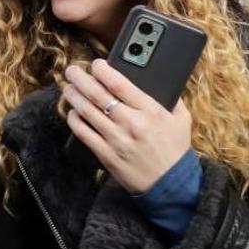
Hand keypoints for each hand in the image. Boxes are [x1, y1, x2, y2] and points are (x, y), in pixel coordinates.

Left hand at [62, 59, 191, 193]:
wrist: (171, 184)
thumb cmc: (175, 150)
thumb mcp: (181, 119)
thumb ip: (172, 97)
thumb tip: (161, 79)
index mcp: (150, 110)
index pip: (119, 83)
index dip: (102, 70)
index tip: (96, 64)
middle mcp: (131, 123)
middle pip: (98, 95)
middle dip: (81, 79)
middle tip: (72, 70)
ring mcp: (117, 140)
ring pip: (87, 112)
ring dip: (74, 96)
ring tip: (68, 87)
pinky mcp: (107, 155)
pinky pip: (85, 134)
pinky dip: (75, 121)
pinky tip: (72, 112)